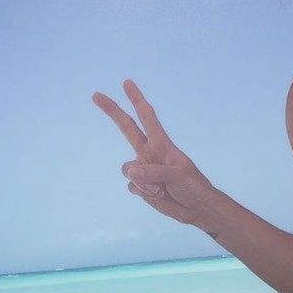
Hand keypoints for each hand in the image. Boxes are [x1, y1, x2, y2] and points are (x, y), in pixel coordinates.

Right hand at [92, 80, 214, 223]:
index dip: (137, 99)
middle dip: (112, 111)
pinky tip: (158, 195)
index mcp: (161, 143)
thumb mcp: (178, 175)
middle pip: (126, 128)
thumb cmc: (193, 185)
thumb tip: (131, 171)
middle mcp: (149, 152)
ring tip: (161, 188)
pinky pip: (132, 187)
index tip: (127, 83)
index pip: (147, 116)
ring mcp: (144, 169)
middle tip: (96, 95)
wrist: (196, 208)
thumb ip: (154, 171)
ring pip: (127, 169)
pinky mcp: (141, 186)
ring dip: (142, 182)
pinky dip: (143, 193)